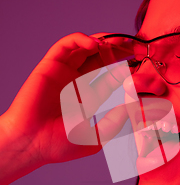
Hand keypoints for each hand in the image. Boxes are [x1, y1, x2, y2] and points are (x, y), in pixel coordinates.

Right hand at [2, 32, 128, 170]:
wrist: (31, 144)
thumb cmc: (60, 145)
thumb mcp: (97, 136)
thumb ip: (116, 121)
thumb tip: (135, 104)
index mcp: (89, 98)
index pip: (112, 77)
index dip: (127, 69)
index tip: (144, 64)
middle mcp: (77, 82)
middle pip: (102, 59)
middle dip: (119, 51)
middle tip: (137, 47)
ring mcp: (64, 73)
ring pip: (85, 48)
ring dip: (103, 41)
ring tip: (119, 41)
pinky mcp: (50, 65)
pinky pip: (65, 46)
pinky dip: (80, 39)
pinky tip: (95, 43)